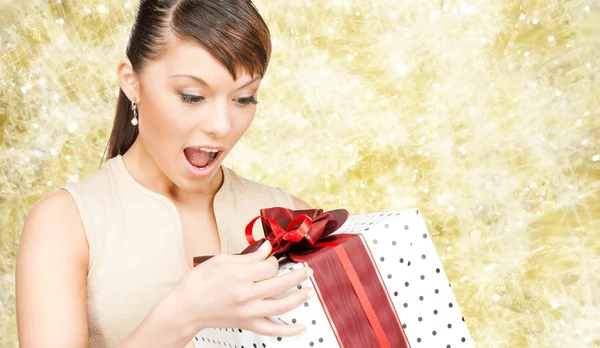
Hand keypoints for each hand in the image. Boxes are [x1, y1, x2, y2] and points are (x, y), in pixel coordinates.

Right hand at [168, 242, 312, 338]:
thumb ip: (248, 256)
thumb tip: (266, 249)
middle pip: (280, 283)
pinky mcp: (247, 323)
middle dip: (298, 275)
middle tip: (306, 270)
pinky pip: (272, 329)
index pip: (269, 265)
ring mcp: (248, 311)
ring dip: (299, 297)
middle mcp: (246, 294)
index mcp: (240, 274)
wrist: (185, 307)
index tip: (271, 258)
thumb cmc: (198, 283)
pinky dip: (289, 330)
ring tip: (308, 290)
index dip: (273, 260)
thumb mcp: (221, 260)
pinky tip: (301, 327)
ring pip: (282, 305)